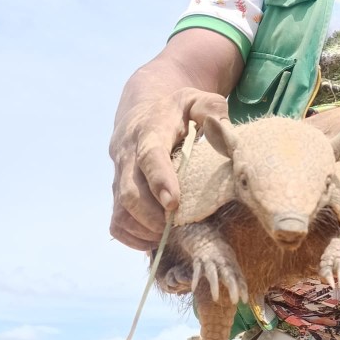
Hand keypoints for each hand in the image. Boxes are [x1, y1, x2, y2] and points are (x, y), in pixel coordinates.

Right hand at [109, 88, 227, 249]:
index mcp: (149, 131)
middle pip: (130, 192)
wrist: (142, 113)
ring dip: (144, 230)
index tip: (173, 203)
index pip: (150, 157)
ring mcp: (119, 177)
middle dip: (152, 216)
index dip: (160, 181)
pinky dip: (134, 238)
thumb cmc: (177, 111)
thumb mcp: (196, 100)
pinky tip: (156, 239)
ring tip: (170, 235)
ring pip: (121, 211)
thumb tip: (222, 129)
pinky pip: (117, 224)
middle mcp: (128, 156)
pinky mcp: (117, 194)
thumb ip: (211, 109)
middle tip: (177, 227)